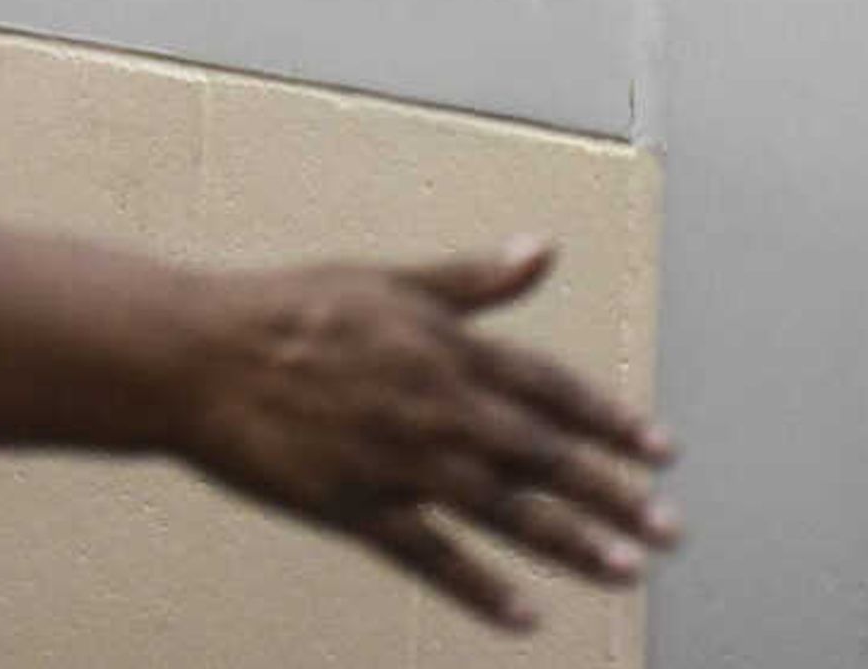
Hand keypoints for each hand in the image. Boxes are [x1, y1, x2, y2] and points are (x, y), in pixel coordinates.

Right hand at [171, 240, 677, 629]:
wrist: (196, 355)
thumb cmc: (287, 309)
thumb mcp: (384, 278)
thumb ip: (470, 279)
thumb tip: (543, 251)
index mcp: (443, 346)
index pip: (548, 388)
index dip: (609, 420)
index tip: (661, 450)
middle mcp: (432, 404)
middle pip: (540, 456)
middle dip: (612, 493)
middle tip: (671, 529)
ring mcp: (396, 460)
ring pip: (502, 509)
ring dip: (569, 542)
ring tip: (627, 570)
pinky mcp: (355, 506)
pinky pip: (430, 555)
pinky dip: (479, 587)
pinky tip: (523, 616)